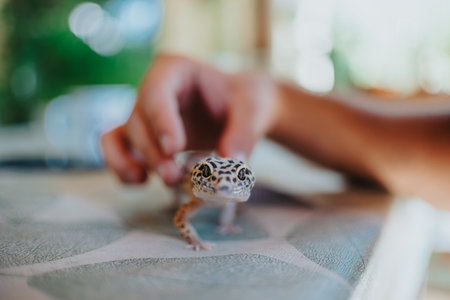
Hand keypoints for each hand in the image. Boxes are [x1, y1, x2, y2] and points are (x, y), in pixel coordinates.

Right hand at [101, 54, 278, 184]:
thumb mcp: (252, 110)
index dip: (161, 120)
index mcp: (174, 70)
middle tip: (173, 176)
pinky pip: (116, 150)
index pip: (156, 92)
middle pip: (138, 120)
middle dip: (152, 151)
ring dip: (132, 162)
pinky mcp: (142, 138)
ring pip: (120, 136)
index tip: (175, 148)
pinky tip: (142, 182)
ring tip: (162, 181)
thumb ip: (243, 133)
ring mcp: (144, 116)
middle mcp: (152, 91)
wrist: (241, 111)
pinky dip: (121, 167)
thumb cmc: (244, 101)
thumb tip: (229, 162)